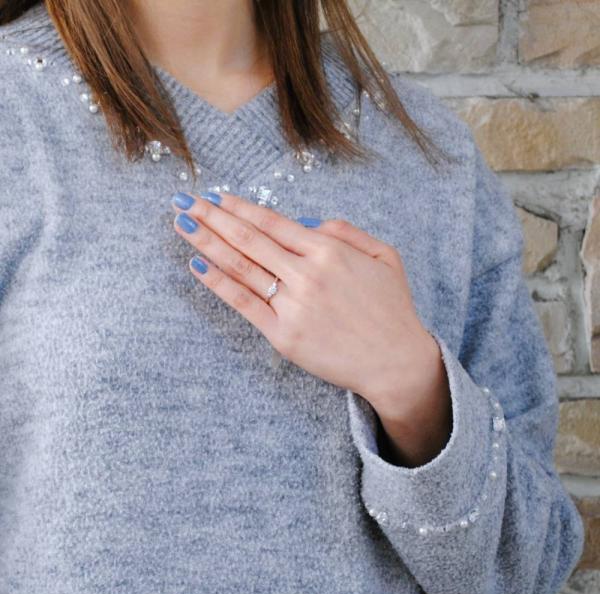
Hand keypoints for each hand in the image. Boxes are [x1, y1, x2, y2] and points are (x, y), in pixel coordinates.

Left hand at [170, 190, 445, 427]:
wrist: (396, 362)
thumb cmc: (392, 308)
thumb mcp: (384, 255)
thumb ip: (346, 232)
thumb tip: (305, 221)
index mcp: (329, 251)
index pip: (273, 222)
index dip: (240, 207)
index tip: (216, 196)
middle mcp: (306, 274)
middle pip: (248, 238)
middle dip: (212, 217)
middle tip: (184, 201)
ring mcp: (292, 306)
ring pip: (240, 266)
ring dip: (207, 243)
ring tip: (182, 224)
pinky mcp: (283, 335)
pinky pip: (244, 303)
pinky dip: (218, 283)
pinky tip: (197, 265)